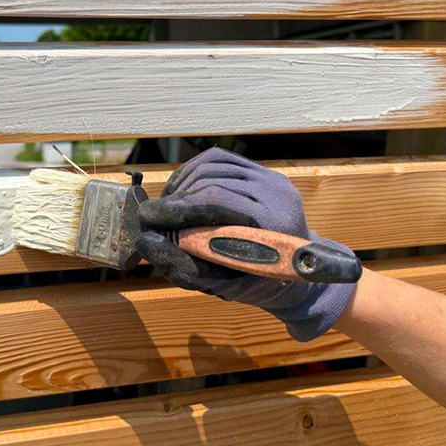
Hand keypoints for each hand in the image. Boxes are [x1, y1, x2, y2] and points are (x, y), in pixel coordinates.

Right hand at [135, 147, 356, 341]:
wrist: (299, 273)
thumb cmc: (258, 285)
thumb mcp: (222, 286)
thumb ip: (184, 267)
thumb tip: (147, 242)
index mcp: (272, 223)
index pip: (214, 198)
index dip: (176, 207)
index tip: (148, 217)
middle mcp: (277, 193)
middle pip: (210, 179)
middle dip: (175, 197)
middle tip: (153, 216)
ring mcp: (273, 179)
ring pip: (211, 165)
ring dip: (181, 184)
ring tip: (168, 206)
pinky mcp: (265, 172)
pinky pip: (219, 159)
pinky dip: (193, 172)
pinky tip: (182, 191)